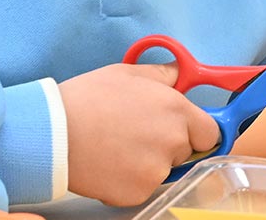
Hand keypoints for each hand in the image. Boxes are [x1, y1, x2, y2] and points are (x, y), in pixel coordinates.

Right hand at [60, 62, 220, 206]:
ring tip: (117, 147)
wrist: (54, 133)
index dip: (196, 130)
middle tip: (137, 134)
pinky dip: (130, 179)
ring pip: (164, 170)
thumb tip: (180, 74)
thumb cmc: (88, 98)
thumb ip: (163, 75)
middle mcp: (172, 141)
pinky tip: (109, 163)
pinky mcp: (138, 192)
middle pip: (186, 151)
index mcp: (176, 110)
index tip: (185, 130)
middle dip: (169, 144)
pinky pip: (143, 187)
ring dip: (149, 162)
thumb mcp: (128, 73)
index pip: (210, 131)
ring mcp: (156, 170)